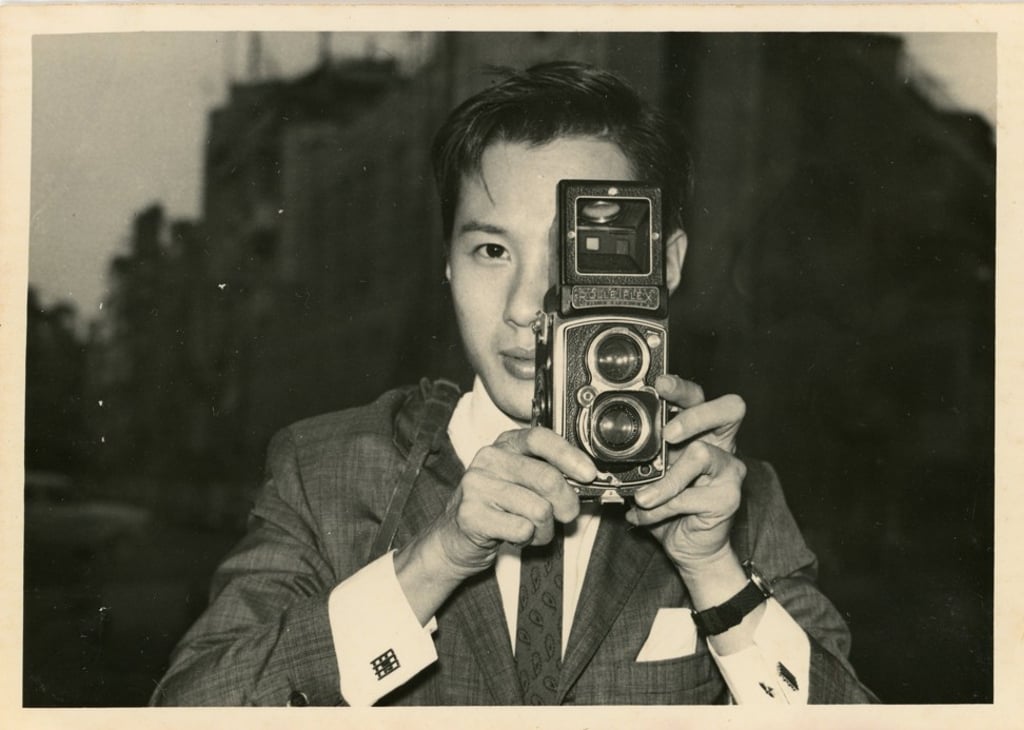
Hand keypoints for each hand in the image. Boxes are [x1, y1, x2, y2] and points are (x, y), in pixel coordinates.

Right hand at [429, 427, 594, 580]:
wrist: (454, 538)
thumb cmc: (497, 508)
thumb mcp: (521, 481)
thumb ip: (549, 473)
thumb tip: (587, 479)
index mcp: (505, 444)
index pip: (540, 438)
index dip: (569, 455)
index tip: (589, 474)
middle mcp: (489, 459)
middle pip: (547, 478)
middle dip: (567, 503)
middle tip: (567, 515)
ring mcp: (477, 486)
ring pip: (539, 509)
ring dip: (545, 529)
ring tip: (533, 529)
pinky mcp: (471, 514)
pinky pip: (522, 529)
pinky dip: (528, 539)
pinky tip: (516, 536)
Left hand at [626, 375, 746, 573]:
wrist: (687, 545)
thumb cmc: (668, 503)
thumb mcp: (647, 473)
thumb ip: (636, 455)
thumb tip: (599, 441)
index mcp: (700, 430)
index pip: (698, 396)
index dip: (681, 386)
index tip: (658, 385)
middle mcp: (720, 443)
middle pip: (729, 409)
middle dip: (695, 415)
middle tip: (668, 434)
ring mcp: (729, 469)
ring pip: (702, 454)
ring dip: (665, 481)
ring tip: (642, 498)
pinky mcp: (729, 496)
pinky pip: (691, 495)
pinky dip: (662, 508)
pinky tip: (648, 515)